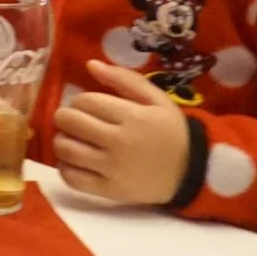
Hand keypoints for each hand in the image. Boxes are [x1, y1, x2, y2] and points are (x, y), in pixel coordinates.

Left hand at [53, 61, 189, 205]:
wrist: (193, 171)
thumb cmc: (172, 131)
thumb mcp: (157, 99)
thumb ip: (124, 79)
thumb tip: (90, 64)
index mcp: (132, 116)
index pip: (84, 101)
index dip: (80, 102)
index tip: (87, 108)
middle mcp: (119, 142)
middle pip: (69, 122)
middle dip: (67, 118)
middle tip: (76, 122)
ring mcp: (113, 169)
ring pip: (65, 149)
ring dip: (62, 141)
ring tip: (74, 140)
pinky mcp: (110, 190)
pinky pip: (72, 178)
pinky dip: (66, 168)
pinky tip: (76, 162)